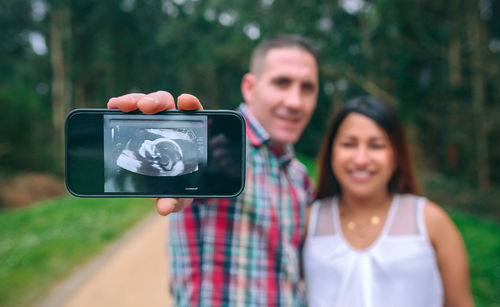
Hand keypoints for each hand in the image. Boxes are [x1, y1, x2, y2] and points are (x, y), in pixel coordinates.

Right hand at [108, 91, 202, 215]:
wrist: (166, 186)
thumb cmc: (179, 187)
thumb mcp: (179, 195)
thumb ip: (174, 200)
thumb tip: (164, 208)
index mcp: (190, 136)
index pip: (195, 114)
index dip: (191, 104)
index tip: (185, 101)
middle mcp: (173, 124)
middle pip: (167, 104)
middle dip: (156, 101)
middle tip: (145, 106)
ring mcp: (154, 121)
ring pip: (146, 103)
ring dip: (134, 100)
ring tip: (121, 105)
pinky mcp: (137, 123)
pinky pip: (129, 110)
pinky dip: (121, 106)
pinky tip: (112, 106)